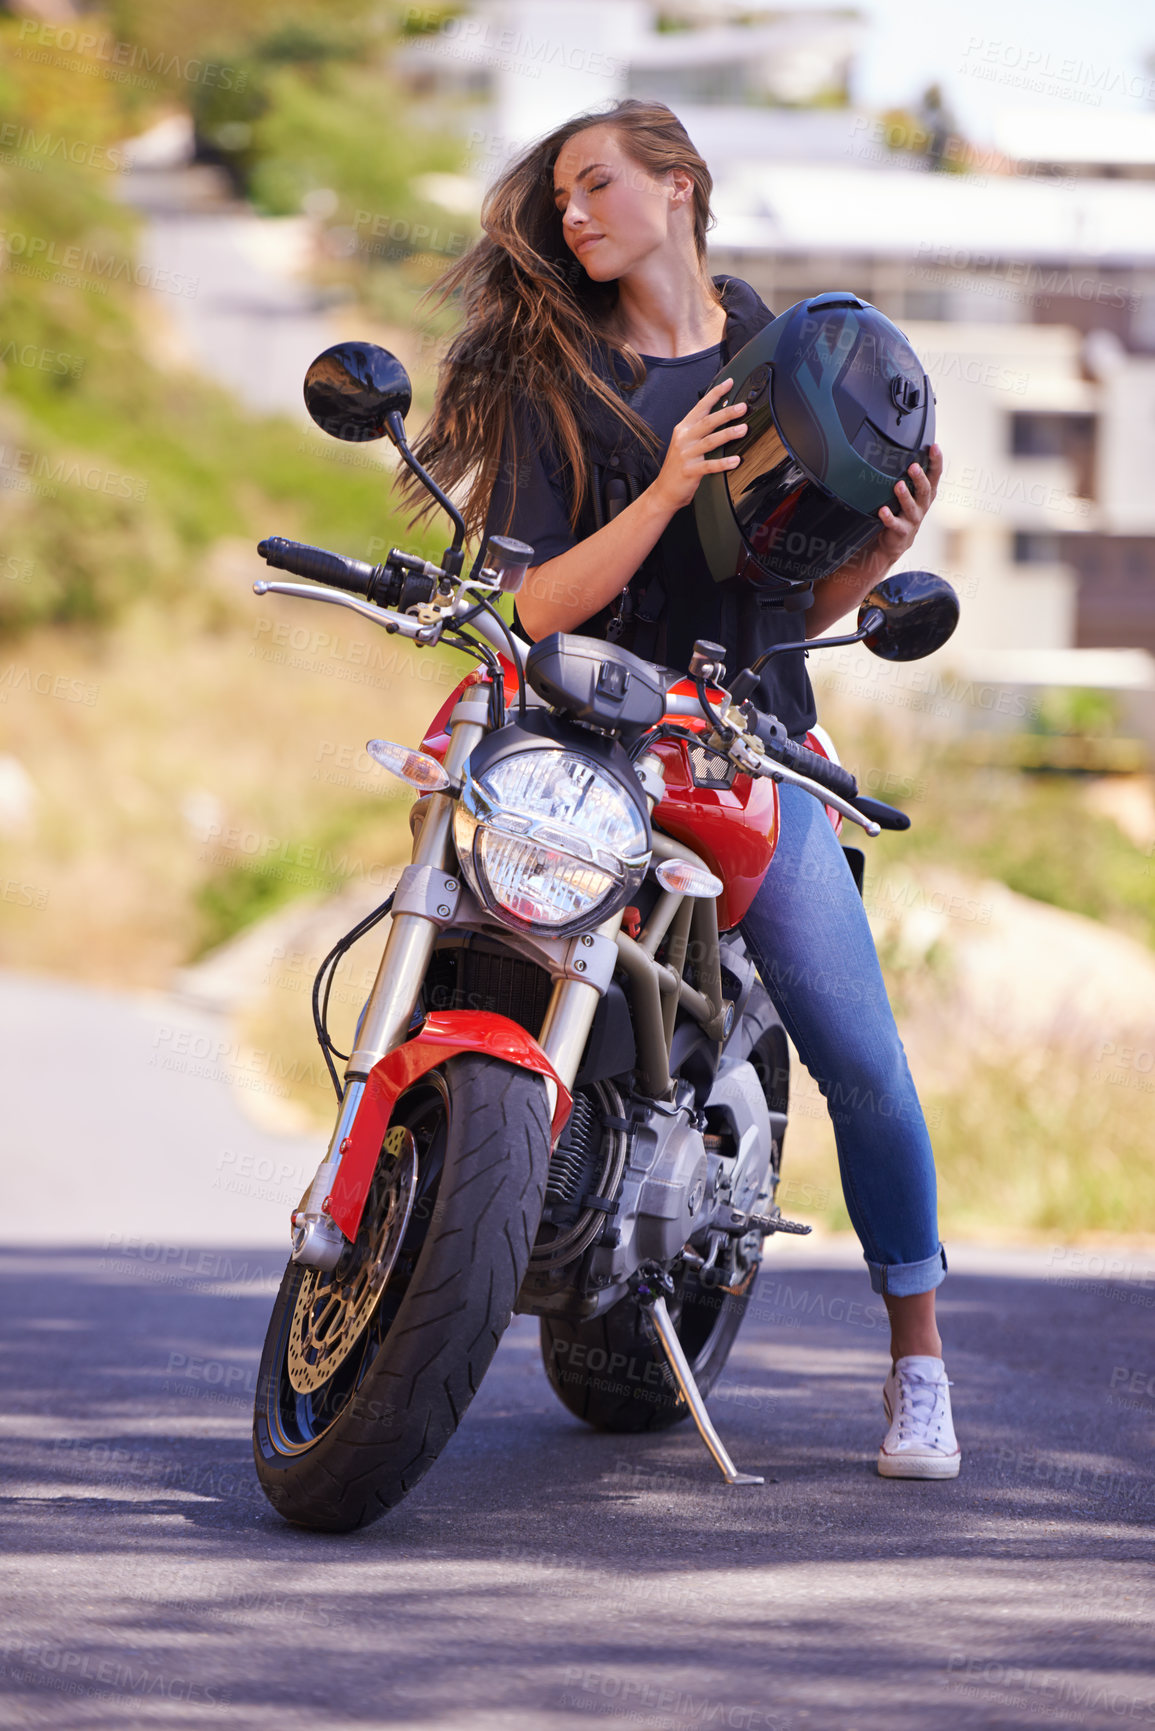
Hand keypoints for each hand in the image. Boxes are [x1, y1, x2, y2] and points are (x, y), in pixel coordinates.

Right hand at [651, 377, 747, 514]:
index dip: (715, 394)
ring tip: (743, 430)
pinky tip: (735, 461)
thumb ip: (699, 430)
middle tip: (742, 407)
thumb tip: (721, 416)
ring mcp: (686, 455)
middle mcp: (684, 439)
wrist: (663, 491)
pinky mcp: (689, 471)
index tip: (729, 383)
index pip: (701, 406)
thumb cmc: (678, 466)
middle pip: (707, 421)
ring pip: (710, 441)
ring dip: (728, 434)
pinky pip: (709, 465)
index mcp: (683, 428)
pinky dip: (723, 463)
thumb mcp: (685, 443)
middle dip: (726, 413)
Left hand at [874, 443, 942, 565]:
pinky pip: (896, 524)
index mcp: (926, 493)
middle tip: (913, 466)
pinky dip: (889, 517)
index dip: (936, 461)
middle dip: (920, 478)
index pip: (935, 474)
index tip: (934, 446)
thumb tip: (898, 445)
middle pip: (925, 490)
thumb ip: (907, 475)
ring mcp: (913, 519)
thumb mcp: (908, 491)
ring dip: (905, 496)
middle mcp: (922, 505)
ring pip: (912, 507)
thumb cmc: (901, 510)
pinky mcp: (902, 531)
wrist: (895, 541)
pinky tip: (883, 510)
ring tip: (898, 485)